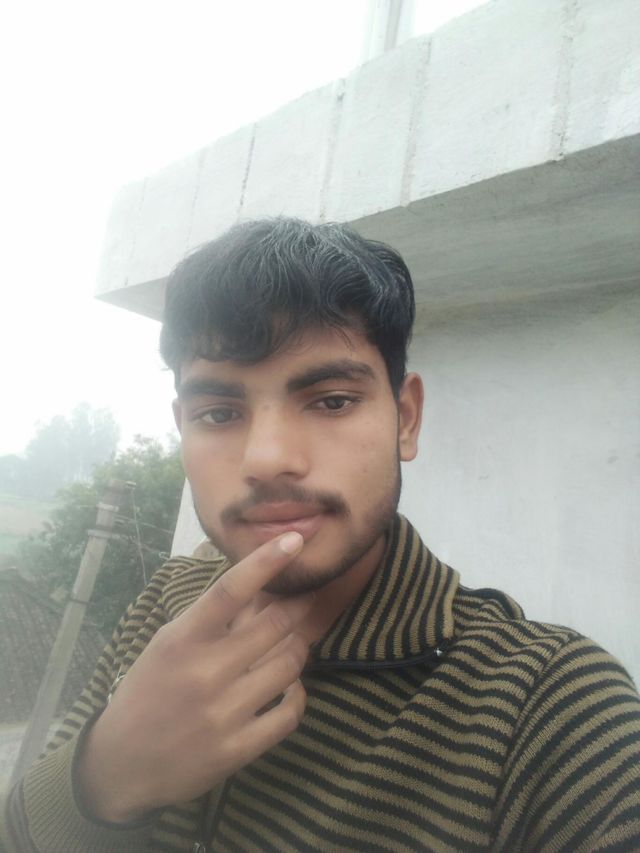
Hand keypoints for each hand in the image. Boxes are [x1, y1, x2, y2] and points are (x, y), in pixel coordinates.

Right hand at [78, 531, 310, 821]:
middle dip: (296, 609)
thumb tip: (261, 584)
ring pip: (290, 666)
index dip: (265, 562)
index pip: (229, 591)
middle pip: (275, 625)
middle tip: (302, 603)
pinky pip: (291, 712)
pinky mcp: (238, 749)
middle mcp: (204, 673)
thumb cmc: (148, 690)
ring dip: (298, 650)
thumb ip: (213, 619)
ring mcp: (222, 713)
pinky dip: (297, 694)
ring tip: (289, 646)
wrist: (120, 763)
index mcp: (182, 639)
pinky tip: (288, 687)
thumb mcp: (169, 644)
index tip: (294, 539)